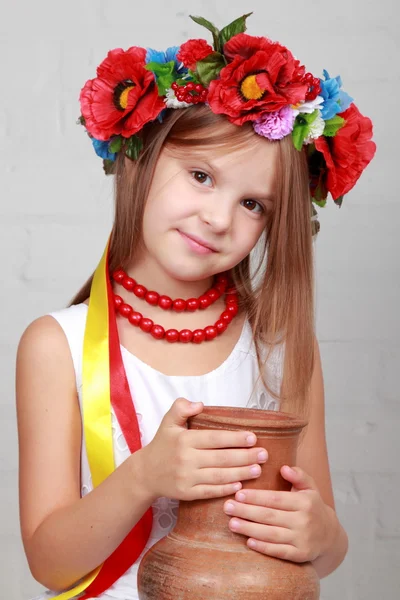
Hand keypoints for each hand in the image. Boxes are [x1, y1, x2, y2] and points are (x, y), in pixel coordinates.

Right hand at [139, 398, 267, 502]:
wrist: (145, 473)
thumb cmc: (162, 444)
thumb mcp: (168, 422)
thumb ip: (181, 407)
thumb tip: (200, 404)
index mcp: (184, 440)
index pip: (214, 439)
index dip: (234, 439)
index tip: (253, 437)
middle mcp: (186, 459)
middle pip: (221, 459)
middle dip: (245, 457)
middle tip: (264, 454)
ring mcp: (186, 478)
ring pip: (218, 476)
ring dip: (241, 473)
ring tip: (258, 469)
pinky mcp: (187, 493)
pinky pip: (209, 491)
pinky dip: (225, 489)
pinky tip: (240, 485)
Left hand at [223, 466, 336, 562]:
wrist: (330, 535)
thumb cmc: (312, 506)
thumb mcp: (310, 487)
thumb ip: (298, 475)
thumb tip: (284, 467)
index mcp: (305, 502)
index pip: (275, 499)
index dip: (256, 497)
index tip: (238, 494)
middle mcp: (304, 521)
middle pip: (270, 516)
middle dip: (246, 511)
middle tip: (227, 507)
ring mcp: (302, 540)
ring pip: (271, 534)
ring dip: (249, 529)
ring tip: (232, 523)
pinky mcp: (300, 555)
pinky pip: (279, 552)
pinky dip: (263, 547)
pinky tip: (248, 541)